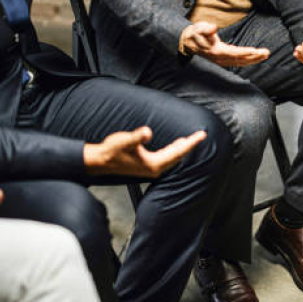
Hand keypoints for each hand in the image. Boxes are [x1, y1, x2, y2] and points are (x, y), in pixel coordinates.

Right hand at [84, 126, 205, 176]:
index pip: (178, 152)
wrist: (100, 161)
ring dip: (182, 148)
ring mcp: (151, 169)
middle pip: (178, 156)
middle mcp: (155, 168)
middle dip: (190, 145)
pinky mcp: (147, 166)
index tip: (202, 135)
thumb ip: (137, 137)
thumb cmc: (112, 151)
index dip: (191, 142)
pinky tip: (175, 146)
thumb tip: (147, 132)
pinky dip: (174, 151)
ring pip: (173, 158)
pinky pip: (167, 158)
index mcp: (154, 164)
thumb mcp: (125, 141)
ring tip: (192, 139)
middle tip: (201, 134)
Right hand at [180, 22, 269, 66]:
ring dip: (254, 60)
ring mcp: (223, 60)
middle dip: (254, 57)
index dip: (245, 52)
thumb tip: (213, 27)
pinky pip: (239, 62)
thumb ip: (206, 29)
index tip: (256, 51)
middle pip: (241, 59)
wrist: (188, 42)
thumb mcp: (199, 28)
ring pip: (241, 62)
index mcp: (216, 51)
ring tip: (265, 55)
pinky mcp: (224, 60)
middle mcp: (221, 58)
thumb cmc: (195, 34)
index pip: (234, 53)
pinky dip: (249, 61)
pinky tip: (256, 58)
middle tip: (266, 52)